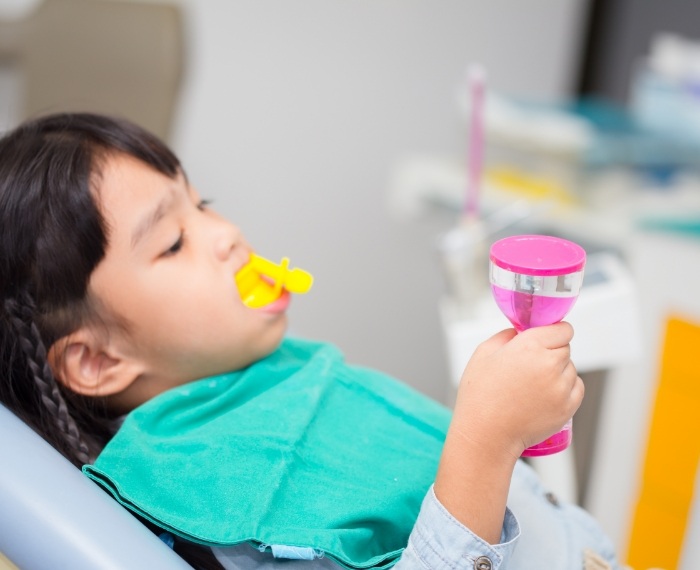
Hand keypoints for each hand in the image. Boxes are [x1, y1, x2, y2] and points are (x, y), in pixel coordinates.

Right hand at [450, 322, 582, 459]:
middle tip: (530, 366)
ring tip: (533, 385)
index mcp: (529, 346)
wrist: (486, 434)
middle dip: (551, 352)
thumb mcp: (483, 353)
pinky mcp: (568, 407)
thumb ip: (506, 335)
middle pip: (565, 348)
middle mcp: (549, 364)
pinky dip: (565, 389)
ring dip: (558, 371)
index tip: (545, 338)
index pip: (562, 329)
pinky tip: (544, 395)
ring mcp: (561, 387)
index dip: (553, 332)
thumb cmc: (480, 395)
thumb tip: (520, 331)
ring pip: (571, 369)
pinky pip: (576, 388)